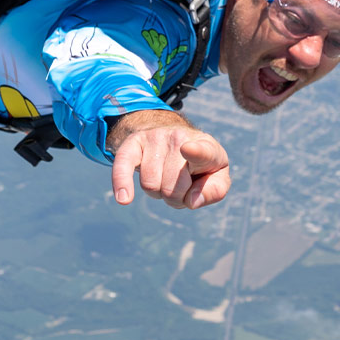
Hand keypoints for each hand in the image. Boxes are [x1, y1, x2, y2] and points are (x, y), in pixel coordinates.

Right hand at [109, 110, 230, 209]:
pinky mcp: (134, 142)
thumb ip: (213, 192)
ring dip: (157, 193)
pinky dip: (121, 182)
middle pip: (171, 188)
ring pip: (150, 185)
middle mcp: (180, 138)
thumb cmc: (201, 166)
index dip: (195, 152)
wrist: (177, 139)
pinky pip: (122, 165)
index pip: (201, 151)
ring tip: (166, 180)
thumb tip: (191, 201)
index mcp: (206, 148)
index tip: (187, 149)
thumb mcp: (217, 177)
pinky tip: (123, 198)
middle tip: (181, 187)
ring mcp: (155, 138)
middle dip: (175, 198)